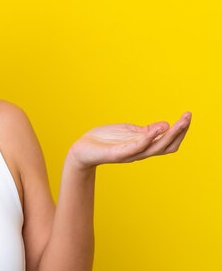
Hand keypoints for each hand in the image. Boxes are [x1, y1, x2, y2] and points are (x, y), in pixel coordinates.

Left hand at [68, 112, 191, 169]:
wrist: (82, 149)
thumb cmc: (105, 140)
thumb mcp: (128, 131)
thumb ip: (146, 130)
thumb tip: (166, 125)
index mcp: (144, 146)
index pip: (168, 142)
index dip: (179, 131)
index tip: (188, 117)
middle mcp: (140, 152)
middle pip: (167, 145)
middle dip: (180, 131)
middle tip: (188, 117)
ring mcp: (130, 154)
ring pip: (156, 148)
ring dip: (169, 135)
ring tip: (179, 122)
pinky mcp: (118, 154)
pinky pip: (136, 148)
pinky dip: (147, 139)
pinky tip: (155, 130)